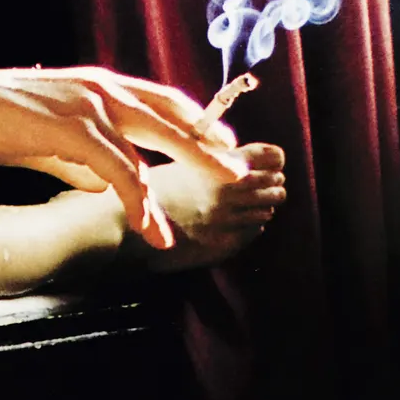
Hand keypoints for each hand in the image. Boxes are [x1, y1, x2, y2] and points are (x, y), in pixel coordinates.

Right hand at [0, 67, 248, 250]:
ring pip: (155, 145)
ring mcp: (91, 105)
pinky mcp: (76, 130)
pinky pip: (121, 171)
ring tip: (203, 207)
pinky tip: (147, 225)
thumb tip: (101, 187)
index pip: (160, 99)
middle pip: (172, 117)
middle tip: (239, 170)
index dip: (193, 121)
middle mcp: (102, 88)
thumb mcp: (43, 139)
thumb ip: (75, 161)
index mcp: (96, 85)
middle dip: (208, 146)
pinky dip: (138, 201)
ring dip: (182, 180)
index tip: (219, 143)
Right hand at [135, 143, 286, 269]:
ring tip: (239, 205)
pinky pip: (254, 231)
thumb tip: (245, 155)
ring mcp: (227, 220)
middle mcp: (225, 191)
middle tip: (257, 185)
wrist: (123, 228)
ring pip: (268, 210)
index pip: (271, 157)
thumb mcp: (176, 162)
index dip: (272, 160)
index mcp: (215, 164)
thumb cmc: (143, 190)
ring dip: (259, 206)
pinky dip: (248, 225)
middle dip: (270, 184)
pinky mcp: (225, 244)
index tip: (267, 163)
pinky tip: (229, 222)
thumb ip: (210, 157)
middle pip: (276, 185)